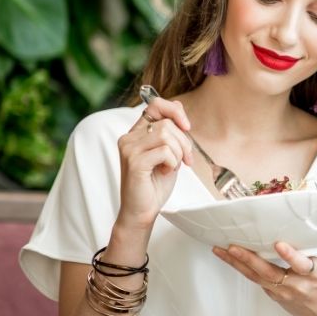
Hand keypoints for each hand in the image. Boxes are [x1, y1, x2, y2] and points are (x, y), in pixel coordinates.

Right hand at [116, 98, 193, 230]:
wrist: (142, 210)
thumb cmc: (155, 183)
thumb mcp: (168, 152)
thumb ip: (171, 132)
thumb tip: (179, 106)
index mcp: (136, 133)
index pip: (155, 105)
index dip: (175, 111)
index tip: (187, 127)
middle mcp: (129, 137)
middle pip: (167, 123)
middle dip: (184, 142)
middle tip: (186, 160)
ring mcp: (129, 149)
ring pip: (167, 135)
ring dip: (179, 153)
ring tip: (173, 167)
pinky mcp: (134, 161)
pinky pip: (165, 151)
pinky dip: (173, 163)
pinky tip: (166, 172)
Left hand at [212, 221, 316, 315]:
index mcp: (315, 275)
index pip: (302, 265)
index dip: (290, 257)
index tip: (280, 245)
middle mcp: (296, 284)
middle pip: (271, 272)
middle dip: (251, 259)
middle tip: (235, 246)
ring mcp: (281, 290)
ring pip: (256, 275)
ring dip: (237, 262)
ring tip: (222, 247)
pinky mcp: (271, 291)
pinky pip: (252, 278)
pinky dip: (238, 266)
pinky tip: (225, 253)